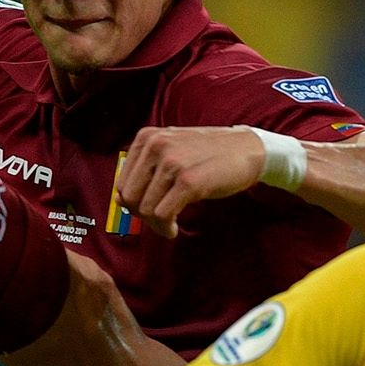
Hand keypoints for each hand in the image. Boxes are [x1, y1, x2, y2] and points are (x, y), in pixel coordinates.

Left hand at [115, 126, 267, 238]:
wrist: (247, 149)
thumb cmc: (208, 153)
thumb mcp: (171, 151)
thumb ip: (144, 171)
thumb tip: (118, 200)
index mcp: (147, 137)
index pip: (122, 183)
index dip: (133, 204)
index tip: (150, 210)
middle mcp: (156, 146)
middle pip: (130, 197)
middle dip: (142, 216)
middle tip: (161, 220)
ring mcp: (172, 163)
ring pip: (146, 209)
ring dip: (156, 224)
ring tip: (171, 224)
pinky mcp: (189, 181)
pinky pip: (163, 215)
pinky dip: (166, 228)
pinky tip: (175, 228)